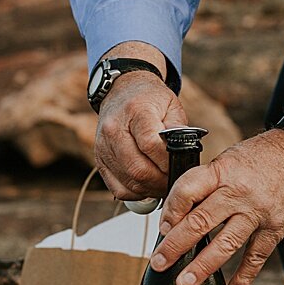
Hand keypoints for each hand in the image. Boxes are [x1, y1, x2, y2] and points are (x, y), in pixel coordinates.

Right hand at [93, 45, 185, 200]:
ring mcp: (103, 146)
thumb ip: (179, 130)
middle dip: (161, 181)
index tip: (181, 166)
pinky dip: (136, 192)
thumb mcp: (172, 106)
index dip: (168, 162)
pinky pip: (117, 187)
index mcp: (135, 111)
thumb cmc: (151, 99)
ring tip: (165, 185)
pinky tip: (149, 186)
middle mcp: (114, 129)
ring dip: (151, 189)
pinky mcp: (99, 159)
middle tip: (176, 183)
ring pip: (128, 181)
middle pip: (137, 168)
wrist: (122, 91)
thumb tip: (184, 155)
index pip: (150, 145)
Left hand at [150, 102, 283, 284]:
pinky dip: (244, 276)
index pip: (187, 191)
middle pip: (201, 221)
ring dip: (203, 267)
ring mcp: (259, 211)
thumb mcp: (231, 158)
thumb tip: (180, 214)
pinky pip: (257, 256)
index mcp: (222, 171)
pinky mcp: (278, 226)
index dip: (170, 211)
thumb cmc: (265, 156)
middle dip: (176, 246)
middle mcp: (239, 192)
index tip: (162, 229)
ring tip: (185, 284)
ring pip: (226, 243)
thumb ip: (208, 183)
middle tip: (159, 263)